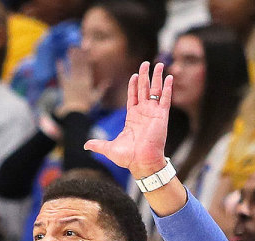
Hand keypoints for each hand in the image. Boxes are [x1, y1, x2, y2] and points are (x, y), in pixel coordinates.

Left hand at [56, 47, 102, 114]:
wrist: (75, 112)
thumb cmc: (87, 105)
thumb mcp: (96, 97)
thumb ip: (102, 88)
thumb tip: (109, 81)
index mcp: (88, 81)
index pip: (87, 67)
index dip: (86, 57)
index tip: (85, 49)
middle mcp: (80, 80)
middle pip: (80, 65)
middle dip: (78, 55)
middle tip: (76, 46)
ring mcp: (72, 82)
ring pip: (72, 68)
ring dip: (71, 58)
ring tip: (70, 49)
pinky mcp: (65, 86)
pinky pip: (62, 75)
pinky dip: (60, 68)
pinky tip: (59, 61)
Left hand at [84, 61, 171, 178]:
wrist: (142, 163)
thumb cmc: (128, 158)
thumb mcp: (109, 148)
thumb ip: (98, 145)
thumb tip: (85, 146)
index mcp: (132, 118)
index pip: (133, 97)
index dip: (133, 85)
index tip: (134, 75)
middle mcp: (144, 113)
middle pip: (144, 90)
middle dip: (145, 76)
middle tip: (146, 63)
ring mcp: (153, 114)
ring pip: (156, 91)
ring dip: (157, 77)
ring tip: (159, 64)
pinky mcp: (162, 116)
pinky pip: (165, 99)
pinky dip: (168, 88)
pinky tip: (169, 77)